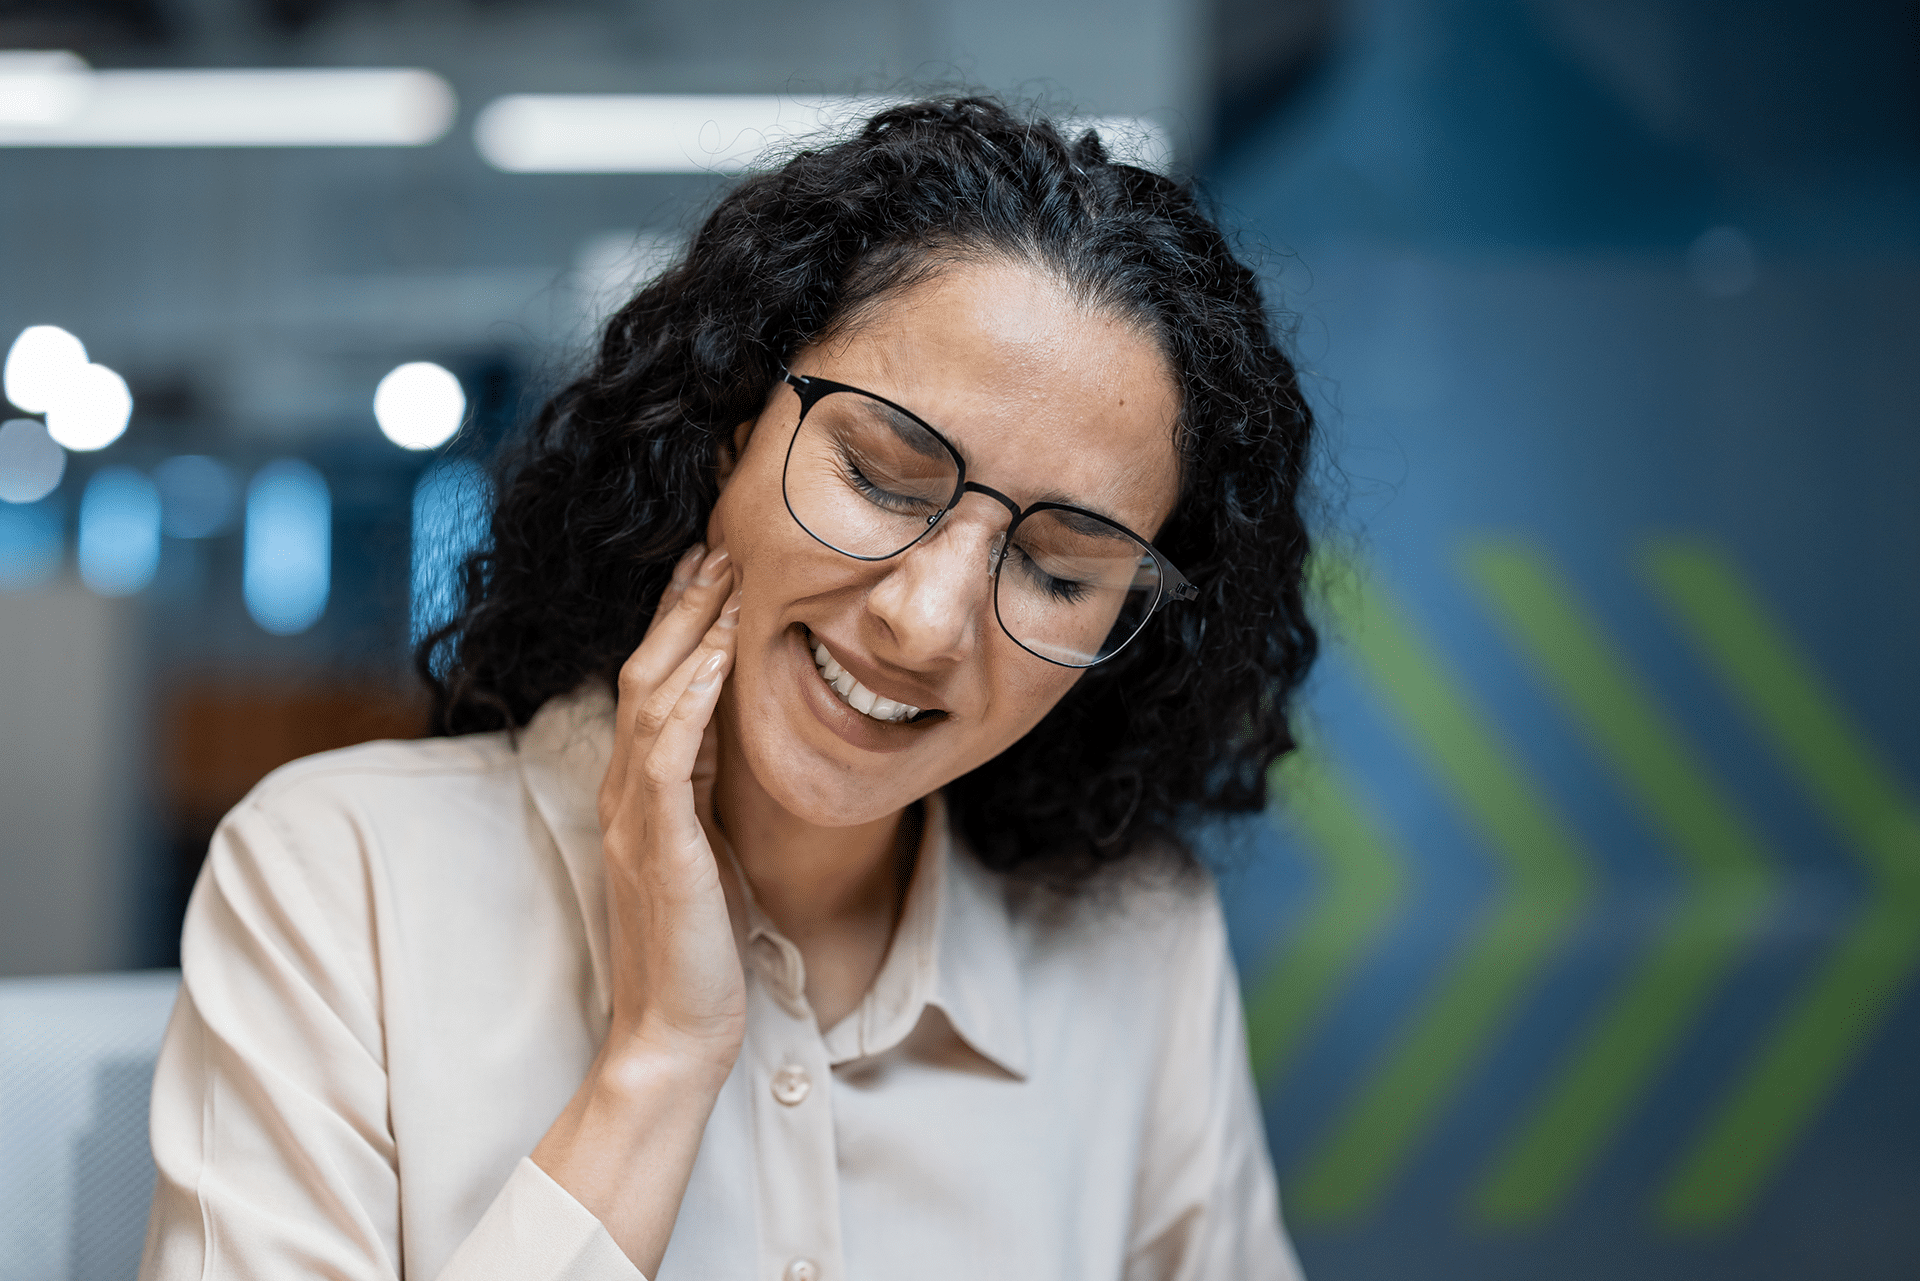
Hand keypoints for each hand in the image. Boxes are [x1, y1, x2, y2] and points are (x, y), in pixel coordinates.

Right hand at [595, 541, 746, 1077]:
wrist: (676, 1032)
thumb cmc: (699, 947)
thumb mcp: (707, 847)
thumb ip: (703, 790)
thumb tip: (726, 732)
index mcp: (640, 793)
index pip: (654, 686)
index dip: (679, 624)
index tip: (711, 569)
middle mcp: (625, 794)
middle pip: (644, 674)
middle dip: (681, 606)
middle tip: (715, 543)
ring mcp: (633, 818)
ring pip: (652, 699)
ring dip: (690, 632)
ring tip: (724, 576)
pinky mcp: (655, 847)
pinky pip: (665, 754)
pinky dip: (692, 697)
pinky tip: (717, 655)